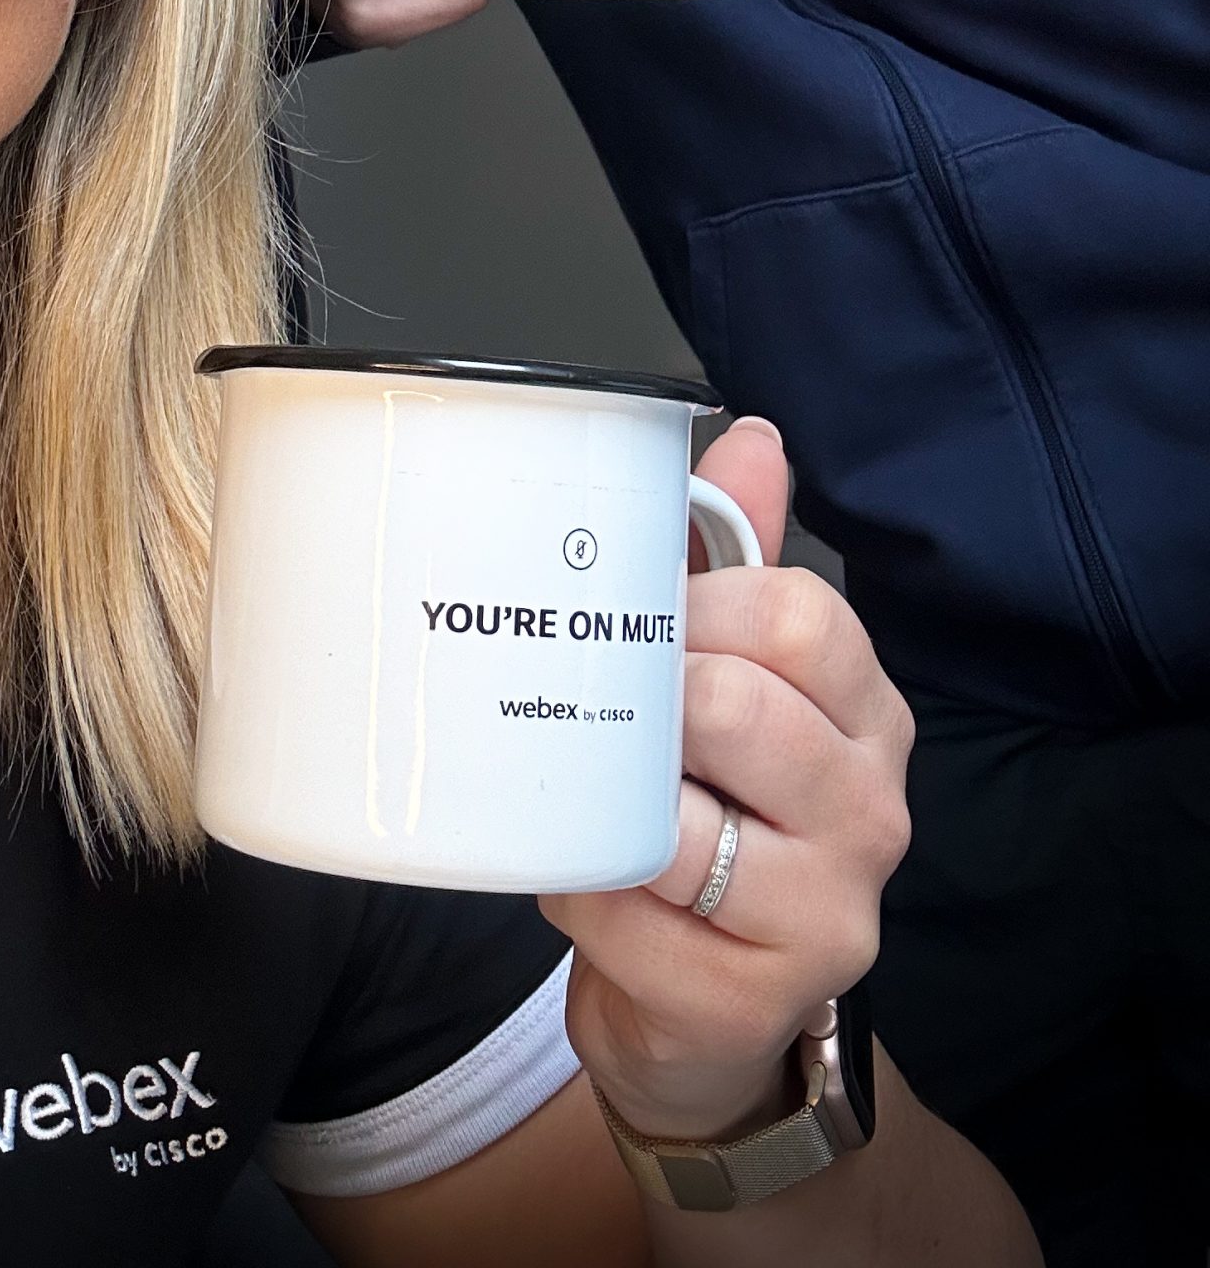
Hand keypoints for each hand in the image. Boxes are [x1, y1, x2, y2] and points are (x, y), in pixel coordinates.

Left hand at [544, 418, 914, 1144]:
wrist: (703, 1010)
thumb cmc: (709, 814)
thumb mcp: (728, 679)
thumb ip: (736, 558)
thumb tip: (752, 438)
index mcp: (864, 714)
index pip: (800, 617)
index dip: (696, 603)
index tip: (638, 617)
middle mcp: (869, 810)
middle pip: (739, 706)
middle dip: (640, 698)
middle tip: (590, 702)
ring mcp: (826, 915)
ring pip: (679, 820)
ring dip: (599, 800)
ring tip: (579, 795)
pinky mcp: (752, 1002)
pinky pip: (629, 914)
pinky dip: (578, 888)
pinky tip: (578, 877)